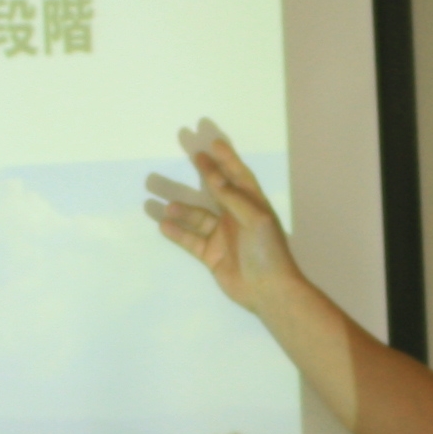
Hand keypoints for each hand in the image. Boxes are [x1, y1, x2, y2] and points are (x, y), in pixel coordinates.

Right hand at [142, 120, 297, 309]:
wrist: (269, 290)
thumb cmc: (268, 251)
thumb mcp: (255, 218)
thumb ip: (233, 197)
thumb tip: (214, 175)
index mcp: (252, 205)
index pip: (238, 175)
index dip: (227, 159)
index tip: (212, 143)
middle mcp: (236, 216)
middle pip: (215, 189)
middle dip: (202, 172)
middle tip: (186, 152)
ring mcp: (222, 235)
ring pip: (197, 216)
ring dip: (182, 209)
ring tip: (165, 203)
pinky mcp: (211, 255)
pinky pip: (190, 239)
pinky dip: (177, 232)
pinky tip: (163, 224)